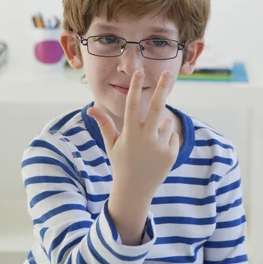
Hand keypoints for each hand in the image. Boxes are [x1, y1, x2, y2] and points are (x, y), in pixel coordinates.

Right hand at [87, 70, 179, 243]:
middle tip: (168, 73)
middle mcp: (146, 138)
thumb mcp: (111, 144)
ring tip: (149, 143)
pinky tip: (156, 152)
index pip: (132, 105)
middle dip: (162, 87)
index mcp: (129, 133)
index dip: (134, 87)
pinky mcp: (171, 153)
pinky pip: (171, 135)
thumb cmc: (120, 163)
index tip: (137, 72)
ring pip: (165, 122)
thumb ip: (104, 123)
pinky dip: (166, 138)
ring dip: (160, 125)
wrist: (135, 191)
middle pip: (157, 106)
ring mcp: (160, 146)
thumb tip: (91, 107)